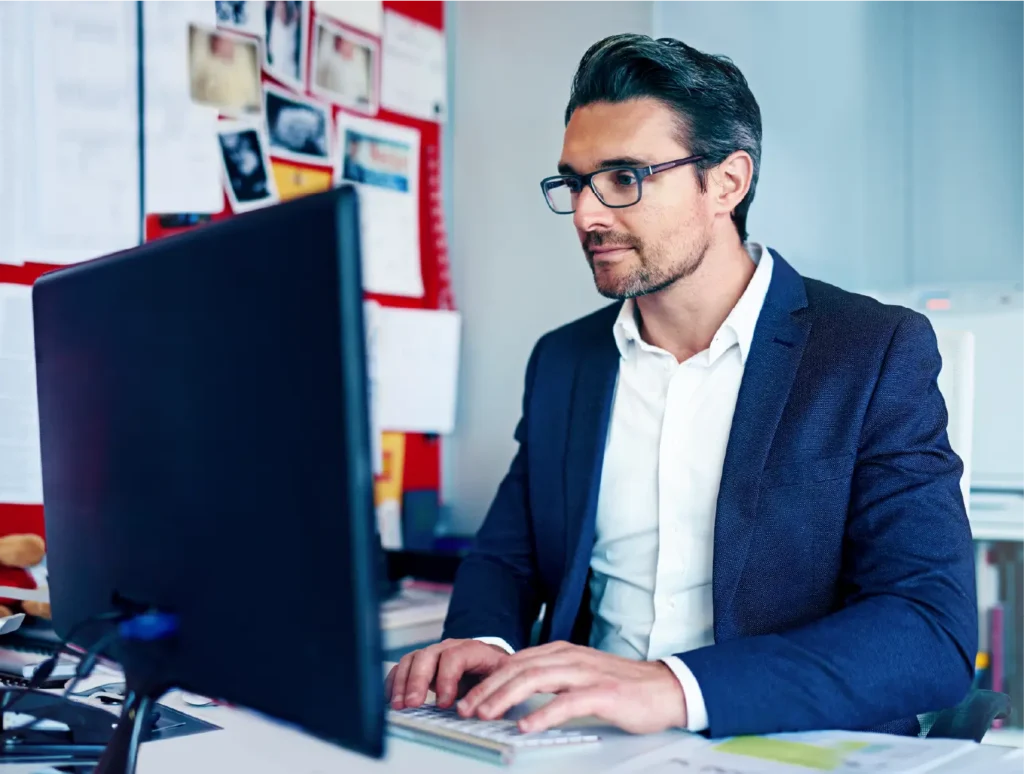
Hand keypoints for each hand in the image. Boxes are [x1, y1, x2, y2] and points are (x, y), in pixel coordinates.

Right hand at [385, 639, 510, 710]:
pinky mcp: (421, 663)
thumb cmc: (495, 675)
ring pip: (413, 659)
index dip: (447, 678)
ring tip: (398, 705)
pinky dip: (394, 681)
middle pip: (428, 655)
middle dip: (418, 680)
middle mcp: (450, 647)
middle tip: (412, 704)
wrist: (490, 665)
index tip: (444, 703)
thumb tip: (479, 712)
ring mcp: (434, 653)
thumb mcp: (501, 682)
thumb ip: (491, 695)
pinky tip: (390, 698)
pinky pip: (403, 667)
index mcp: (473, 650)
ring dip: (402, 682)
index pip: (455, 657)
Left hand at [456, 641, 686, 734]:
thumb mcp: (580, 675)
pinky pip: (566, 703)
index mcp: (562, 653)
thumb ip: (552, 678)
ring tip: (486, 714)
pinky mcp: (603, 693)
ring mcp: (586, 674)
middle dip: (488, 689)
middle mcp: (570, 658)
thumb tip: (518, 688)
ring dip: (505, 698)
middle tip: (466, 708)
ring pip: (535, 680)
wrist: (665, 688)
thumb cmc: (623, 685)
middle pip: (518, 668)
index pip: (516, 662)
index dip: (488, 680)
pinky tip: (526, 725)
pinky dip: (542, 714)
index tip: (468, 697)